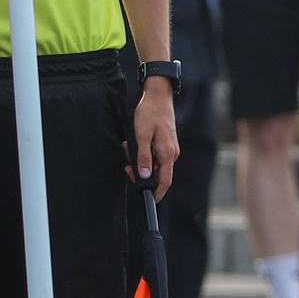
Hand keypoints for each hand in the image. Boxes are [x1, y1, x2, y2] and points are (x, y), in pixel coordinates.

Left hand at [130, 79, 179, 198]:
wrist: (158, 97)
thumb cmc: (150, 113)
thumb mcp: (142, 135)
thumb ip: (143, 157)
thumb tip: (145, 175)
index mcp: (167, 153)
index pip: (165, 180)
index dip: (158, 193)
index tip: (150, 200)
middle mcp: (171, 153)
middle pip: (159, 174)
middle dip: (142, 173)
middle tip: (127, 167)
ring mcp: (170, 149)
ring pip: (155, 164)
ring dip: (141, 161)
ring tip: (129, 148)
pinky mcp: (166, 144)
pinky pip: (155, 156)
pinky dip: (144, 154)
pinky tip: (136, 144)